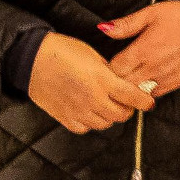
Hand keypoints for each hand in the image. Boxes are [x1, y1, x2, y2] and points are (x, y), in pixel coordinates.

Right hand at [28, 30, 155, 133]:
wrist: (31, 58)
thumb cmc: (62, 51)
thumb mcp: (92, 56)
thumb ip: (109, 72)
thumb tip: (121, 83)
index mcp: (101, 80)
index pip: (132, 97)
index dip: (144, 101)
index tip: (148, 102)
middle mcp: (92, 98)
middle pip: (120, 115)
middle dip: (127, 109)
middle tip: (126, 102)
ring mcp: (78, 110)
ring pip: (104, 124)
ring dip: (109, 116)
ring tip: (106, 105)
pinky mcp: (64, 117)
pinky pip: (85, 128)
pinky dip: (91, 122)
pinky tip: (89, 111)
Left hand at [102, 1, 179, 96]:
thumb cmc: (179, 18)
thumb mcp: (151, 13)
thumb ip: (126, 24)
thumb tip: (104, 28)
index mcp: (144, 49)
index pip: (115, 69)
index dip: (108, 67)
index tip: (109, 62)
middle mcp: (154, 67)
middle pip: (125, 85)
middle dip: (117, 80)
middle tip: (117, 72)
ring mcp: (165, 78)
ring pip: (139, 92)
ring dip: (133, 87)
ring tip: (131, 77)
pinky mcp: (175, 83)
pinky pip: (155, 94)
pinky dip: (148, 89)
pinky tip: (147, 78)